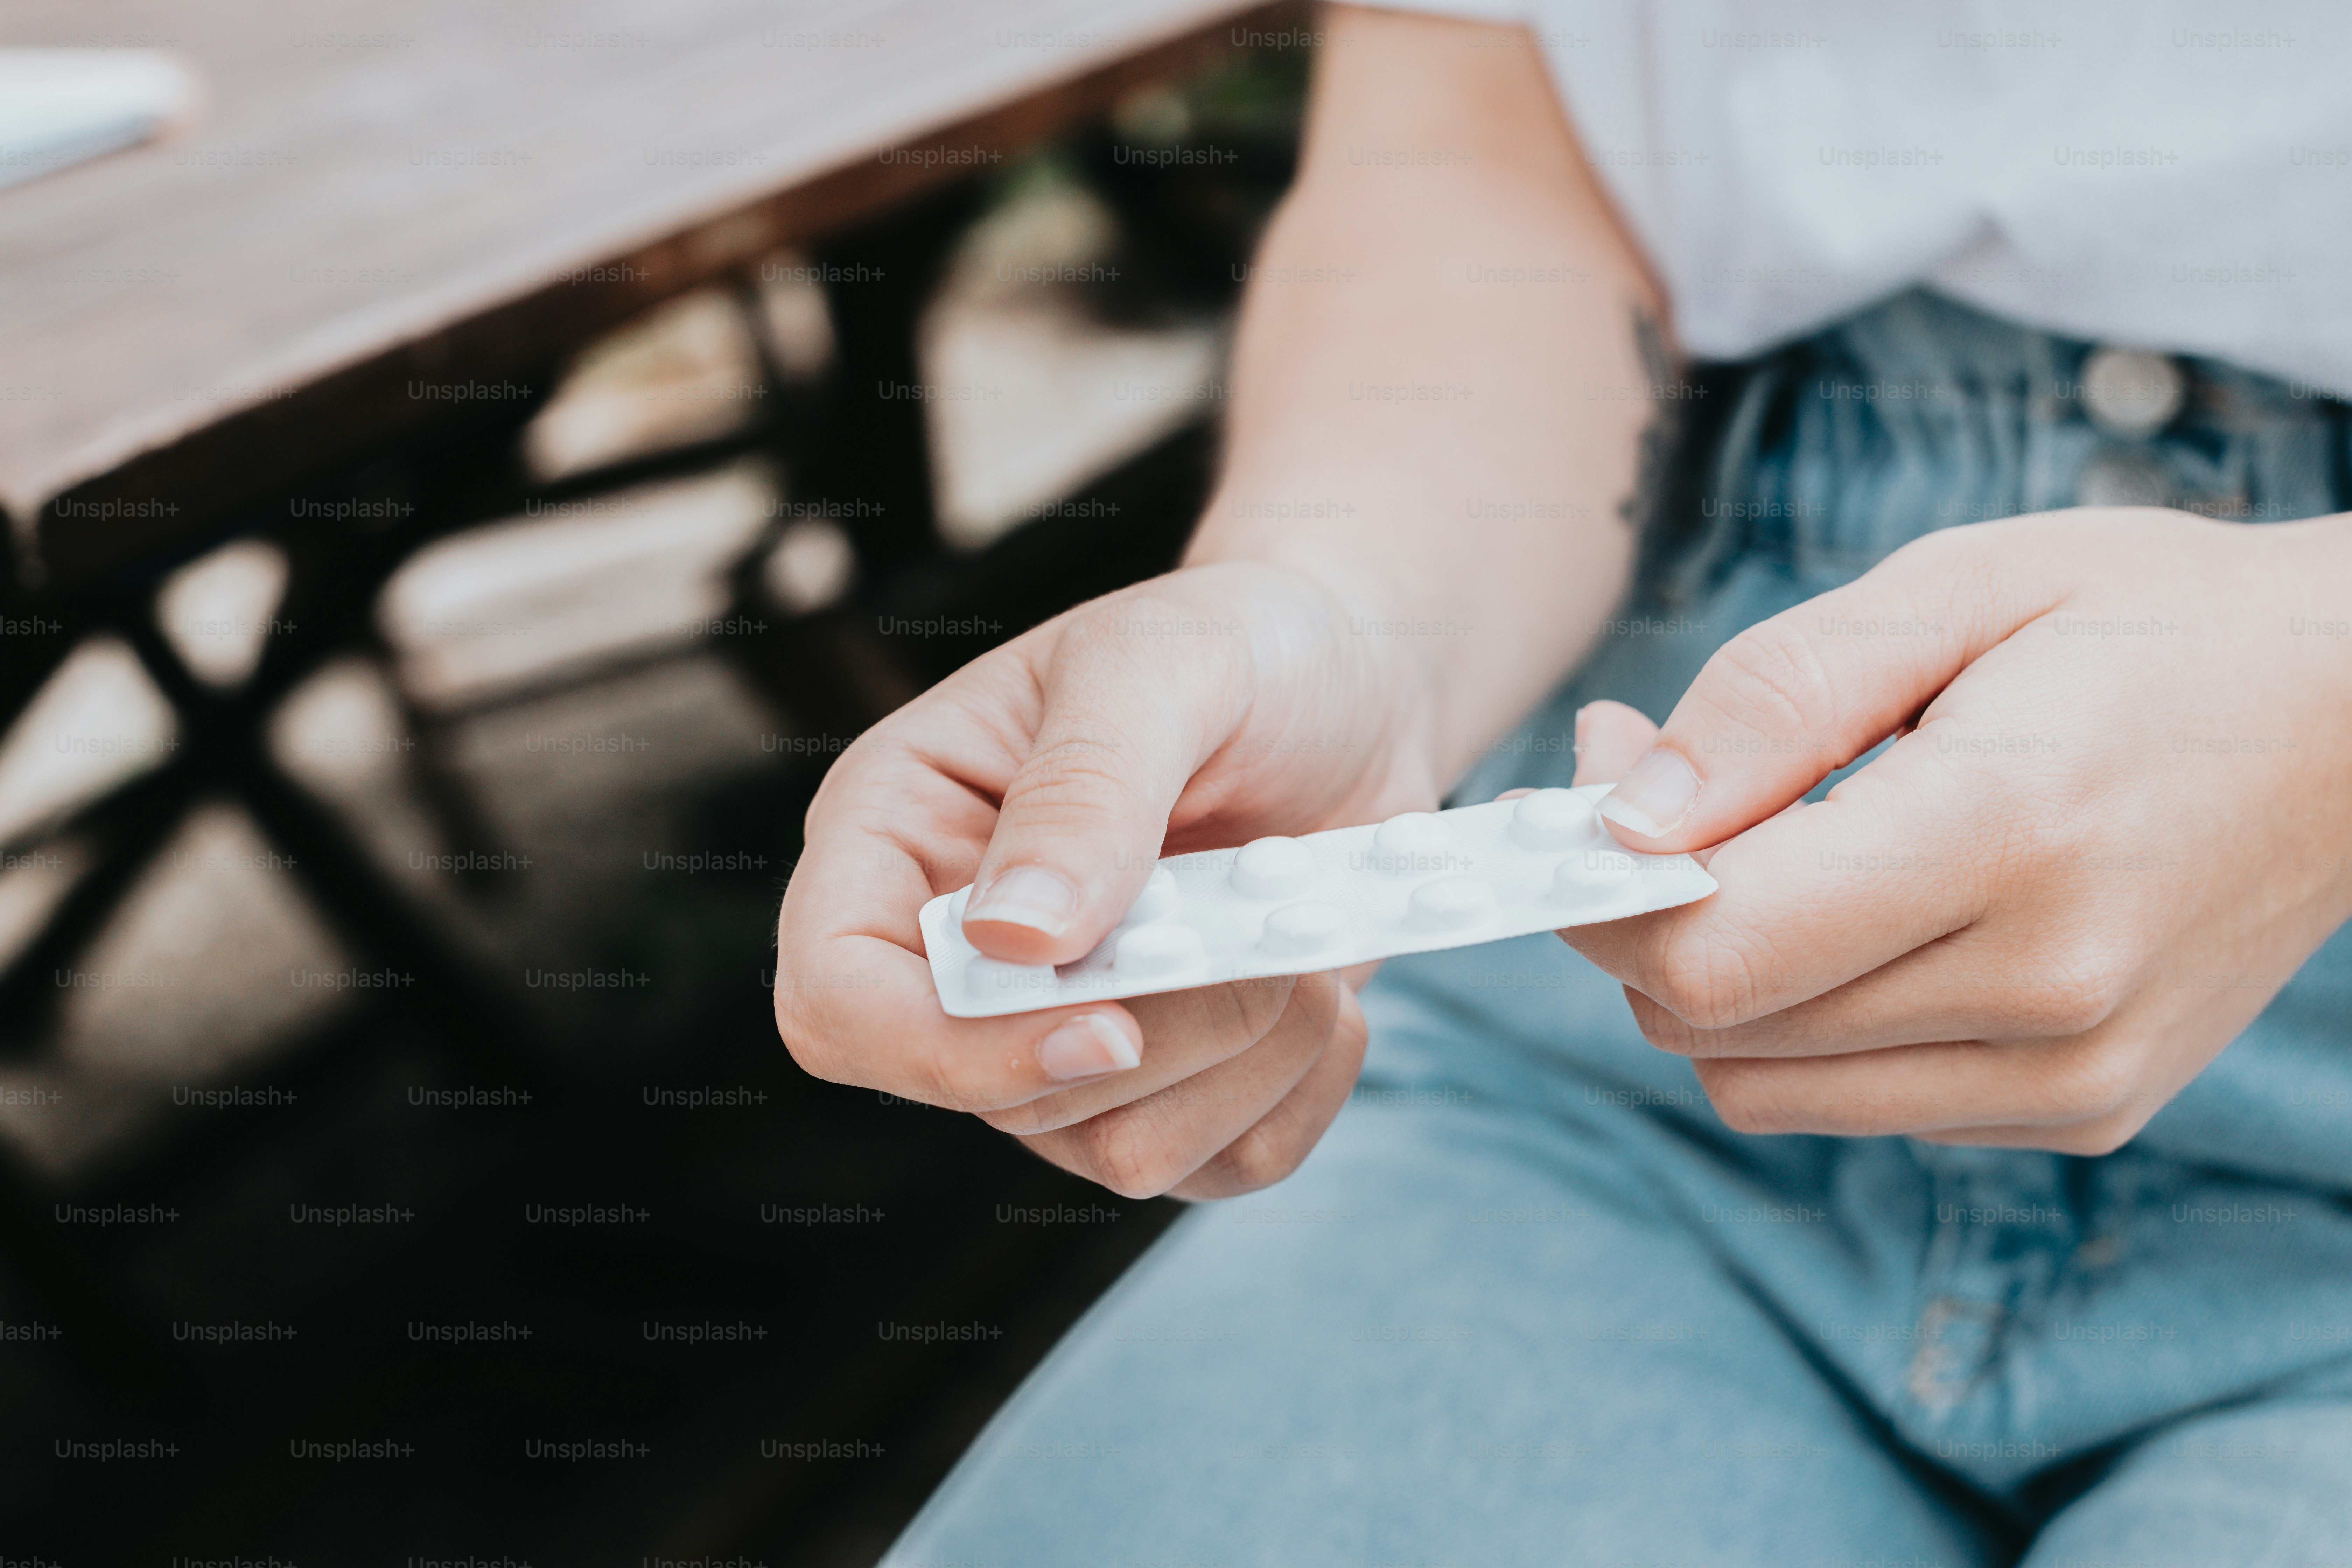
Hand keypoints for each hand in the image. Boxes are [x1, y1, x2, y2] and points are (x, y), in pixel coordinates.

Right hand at [774, 563, 1442, 1197]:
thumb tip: (1015, 937)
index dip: (945, 1049)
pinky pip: (1218, 1164)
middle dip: (1160, 1036)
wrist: (1358, 681)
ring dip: (1243, 1065)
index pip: (839, 1002)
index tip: (1106, 1025)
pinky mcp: (1169, 1078)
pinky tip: (1331, 995)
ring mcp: (1061, 1031)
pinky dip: (1296, 1095)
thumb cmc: (1239, 645)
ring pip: (1118, 1150)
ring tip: (1305, 949)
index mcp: (899, 837)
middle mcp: (959, 956)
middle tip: (1268, 936)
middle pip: (997, 1096)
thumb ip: (1085, 787)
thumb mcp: (1159, 663)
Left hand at [1559, 509, 2351, 1153]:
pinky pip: (1854, 1098)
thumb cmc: (2149, 623)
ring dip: (1720, 978)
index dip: (1599, 895)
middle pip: (1715, 1024)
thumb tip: (1618, 812)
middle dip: (1644, 917)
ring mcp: (2073, 1073)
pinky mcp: (2084, 1110)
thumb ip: (1771, 702)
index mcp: (2007, 839)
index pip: (1711, 951)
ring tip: (1775, 848)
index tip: (1588, 801)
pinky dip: (1813, 1019)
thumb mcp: (1955, 590)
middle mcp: (2049, 989)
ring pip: (1764, 1081)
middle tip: (1668, 789)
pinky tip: (1873, 913)